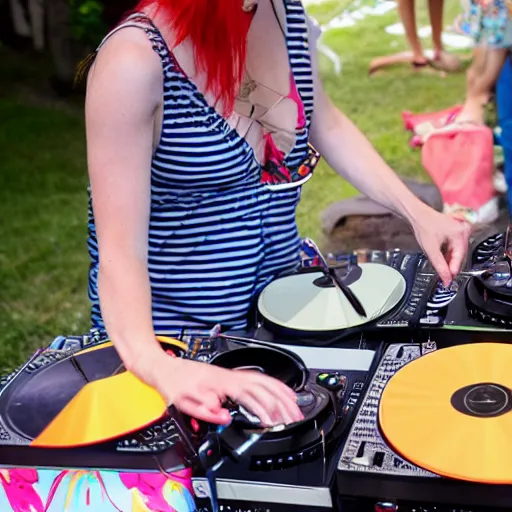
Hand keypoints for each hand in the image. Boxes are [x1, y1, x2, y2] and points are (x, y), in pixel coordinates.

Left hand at [153, 355, 303, 426]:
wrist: (166, 368)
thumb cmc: (175, 385)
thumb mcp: (184, 402)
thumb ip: (206, 410)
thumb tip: (226, 417)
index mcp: (221, 384)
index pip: (251, 396)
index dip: (265, 409)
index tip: (275, 422)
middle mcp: (230, 377)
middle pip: (263, 386)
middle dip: (282, 401)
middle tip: (296, 415)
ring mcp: (232, 375)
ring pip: (263, 380)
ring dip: (281, 392)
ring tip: (295, 404)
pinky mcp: (230, 376)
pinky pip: (257, 378)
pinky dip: (271, 384)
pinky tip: (278, 390)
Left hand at [410, 205, 470, 285]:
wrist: (417, 214)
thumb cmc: (424, 225)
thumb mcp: (431, 249)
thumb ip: (439, 265)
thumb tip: (446, 278)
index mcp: (460, 234)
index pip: (459, 258)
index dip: (452, 271)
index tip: (448, 281)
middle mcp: (464, 231)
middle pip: (460, 255)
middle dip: (451, 266)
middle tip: (445, 278)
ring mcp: (461, 230)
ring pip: (457, 252)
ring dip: (450, 261)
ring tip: (442, 269)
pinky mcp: (456, 231)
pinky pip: (455, 247)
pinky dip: (449, 254)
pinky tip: (443, 259)